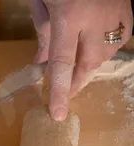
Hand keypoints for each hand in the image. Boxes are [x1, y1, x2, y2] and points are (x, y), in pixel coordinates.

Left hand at [28, 0, 132, 120]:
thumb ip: (41, 29)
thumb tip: (41, 62)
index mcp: (69, 16)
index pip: (61, 64)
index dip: (59, 92)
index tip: (57, 114)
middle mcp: (96, 17)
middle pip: (88, 63)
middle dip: (75, 82)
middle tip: (64, 94)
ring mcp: (116, 11)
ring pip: (106, 52)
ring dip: (90, 65)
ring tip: (77, 72)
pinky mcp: (128, 5)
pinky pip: (122, 35)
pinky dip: (107, 46)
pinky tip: (96, 48)